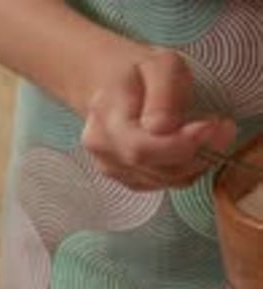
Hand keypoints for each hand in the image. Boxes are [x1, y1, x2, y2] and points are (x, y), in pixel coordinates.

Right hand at [81, 49, 235, 190]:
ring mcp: (114, 169)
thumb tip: (164, 128)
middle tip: (225, 131)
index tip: (212, 125)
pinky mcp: (128, 180)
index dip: (180, 145)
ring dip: (195, 162)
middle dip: (196, 154)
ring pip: (165, 179)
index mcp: (107, 117)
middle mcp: (104, 150)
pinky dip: (186, 169)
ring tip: (212, 135)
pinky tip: (193, 147)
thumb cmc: (138, 71)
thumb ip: (164, 93)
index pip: (141, 148)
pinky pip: (164, 183)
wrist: (111, 86)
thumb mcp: (158, 64)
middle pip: (156, 169)